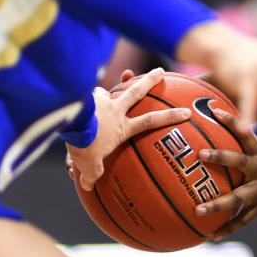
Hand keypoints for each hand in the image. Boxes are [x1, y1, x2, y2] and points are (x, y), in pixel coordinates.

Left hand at [67, 67, 189, 190]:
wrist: (71, 127)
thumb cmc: (85, 148)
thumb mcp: (90, 166)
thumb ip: (91, 174)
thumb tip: (88, 185)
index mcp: (123, 127)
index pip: (151, 121)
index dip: (170, 117)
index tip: (186, 112)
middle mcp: (116, 110)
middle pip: (137, 91)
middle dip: (150, 80)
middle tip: (160, 71)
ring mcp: (102, 101)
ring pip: (110, 90)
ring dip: (107, 90)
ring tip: (102, 93)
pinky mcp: (86, 97)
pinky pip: (86, 95)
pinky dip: (84, 97)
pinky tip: (76, 98)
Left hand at [194, 109, 256, 238]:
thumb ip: (252, 143)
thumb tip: (234, 127)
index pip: (245, 131)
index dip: (230, 120)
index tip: (214, 111)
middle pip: (238, 160)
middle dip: (220, 156)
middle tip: (200, 154)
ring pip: (237, 197)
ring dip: (217, 204)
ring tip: (197, 209)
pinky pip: (244, 219)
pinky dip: (229, 228)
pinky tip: (213, 235)